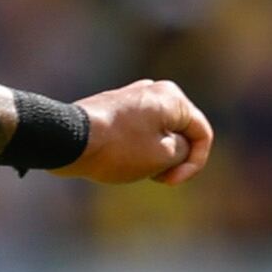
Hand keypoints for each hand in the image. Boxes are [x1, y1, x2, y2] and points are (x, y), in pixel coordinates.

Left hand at [66, 79, 213, 186]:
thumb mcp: (163, 157)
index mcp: (173, 98)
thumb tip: (180, 145)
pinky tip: (120, 161)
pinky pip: (140, 131)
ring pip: (160, 133)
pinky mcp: (115, 107)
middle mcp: (155, 90)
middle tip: (156, 177)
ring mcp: (133, 97)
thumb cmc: (118, 149)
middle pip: (182, 132)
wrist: (69, 139)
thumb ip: (184, 151)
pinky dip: (139, 149)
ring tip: (135, 169)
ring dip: (156, 156)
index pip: (202, 135)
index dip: (195, 164)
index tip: (173, 181)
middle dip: (174, 159)